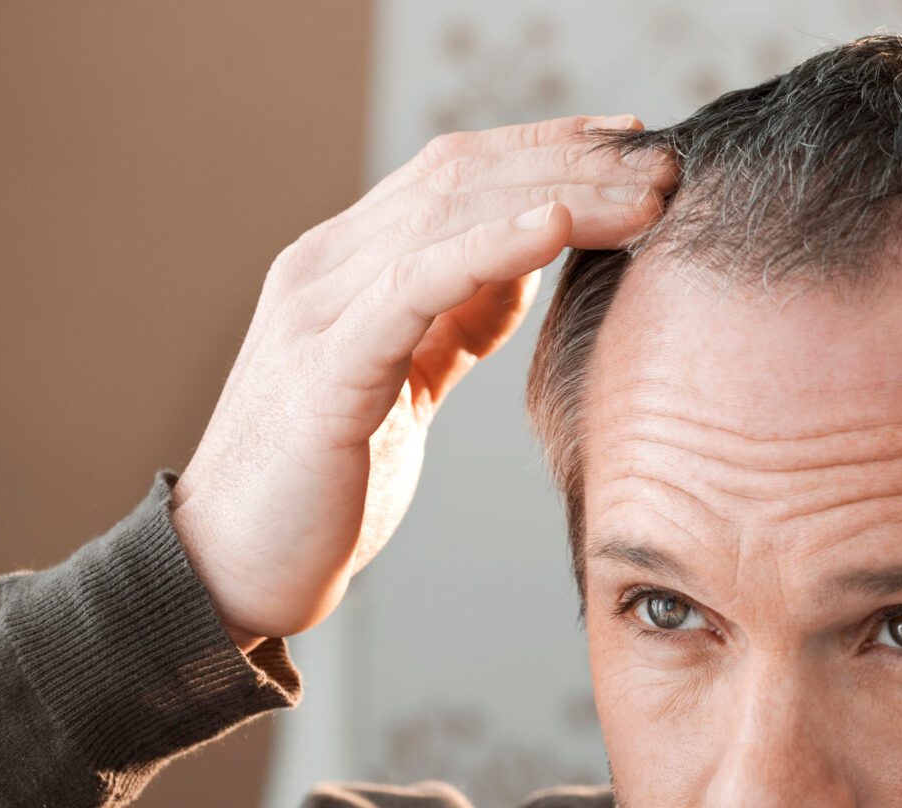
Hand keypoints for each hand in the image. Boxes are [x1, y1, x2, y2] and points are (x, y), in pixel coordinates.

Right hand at [169, 114, 674, 649]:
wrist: (233, 569)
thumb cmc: (329, 483)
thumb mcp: (408, 379)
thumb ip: (454, 317)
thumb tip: (523, 263)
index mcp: (346, 264)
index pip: (458, 172)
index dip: (549, 147)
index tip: (637, 144)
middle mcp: (325, 267)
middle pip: (463, 178)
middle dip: (573, 163)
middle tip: (667, 165)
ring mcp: (318, 313)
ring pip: (449, 216)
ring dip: (559, 195)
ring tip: (643, 193)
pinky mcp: (328, 372)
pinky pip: (417, 288)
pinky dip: (492, 248)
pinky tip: (558, 226)